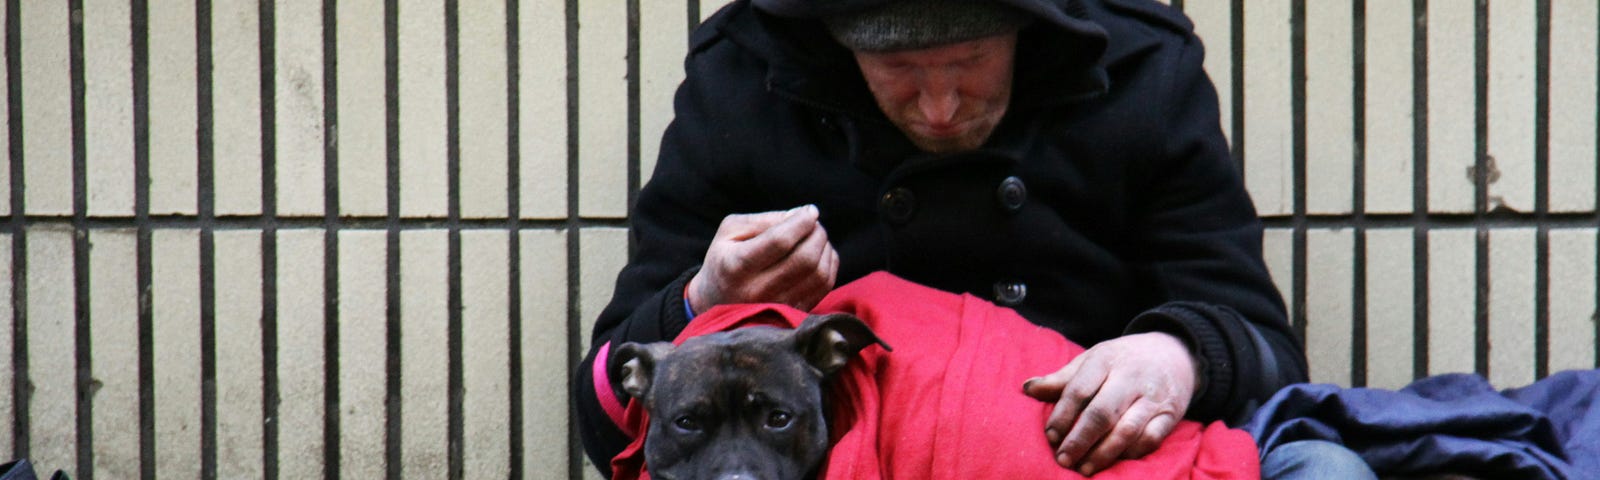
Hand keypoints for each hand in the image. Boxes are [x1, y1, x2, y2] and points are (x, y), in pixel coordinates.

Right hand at [687, 205, 839, 312]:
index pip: (780, 241)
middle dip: (817, 233)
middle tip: (814, 223)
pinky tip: (820, 255)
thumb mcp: (730, 231)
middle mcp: (756, 291)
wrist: (715, 302)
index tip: (810, 211)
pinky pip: (823, 288)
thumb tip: (802, 215)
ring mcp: (776, 306)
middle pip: (804, 259)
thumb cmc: (725, 259)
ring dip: (825, 248)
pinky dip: (829, 265)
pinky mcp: (792, 315)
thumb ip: (764, 220)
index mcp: (736, 266)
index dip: (801, 222)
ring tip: (816, 237)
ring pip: (818, 274)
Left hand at [1022, 332, 1198, 475]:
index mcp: (1105, 360)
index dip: (1062, 415)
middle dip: (1079, 440)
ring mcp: (1153, 397)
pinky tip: (1114, 462)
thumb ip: (1062, 378)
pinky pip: (1151, 439)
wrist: (1175, 353)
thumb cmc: (1123, 360)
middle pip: (1102, 413)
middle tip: (1063, 459)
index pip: (1079, 390)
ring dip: (1103, 453)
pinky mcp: (1170, 415)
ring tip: (1084, 468)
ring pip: (1127, 430)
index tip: (1050, 436)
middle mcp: (1130, 377)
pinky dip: (1131, 454)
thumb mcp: (1093, 360)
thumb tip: (1027, 388)